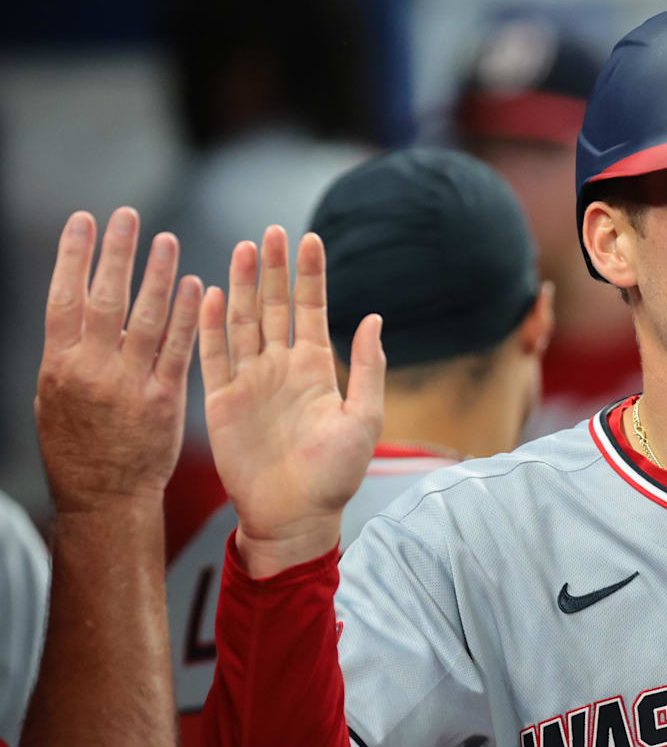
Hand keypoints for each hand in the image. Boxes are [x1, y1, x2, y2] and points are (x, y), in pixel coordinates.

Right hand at [34, 208, 201, 512]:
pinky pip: (178, 349)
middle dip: (117, 253)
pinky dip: (187, 316)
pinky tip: (197, 286)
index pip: (63, 298)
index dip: (72, 256)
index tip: (83, 221)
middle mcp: (92, 369)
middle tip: (128, 216)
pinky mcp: (165, 399)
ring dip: (157, 275)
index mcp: (58, 365)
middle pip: (105, 299)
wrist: (106, 496)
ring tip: (166, 241)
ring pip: (146, 318)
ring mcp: (130, 384)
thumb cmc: (77, 446)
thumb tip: (73, 312)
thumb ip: (68, 354)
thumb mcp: (52, 398)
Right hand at [199, 225, 384, 576]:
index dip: (310, 275)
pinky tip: (213, 293)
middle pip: (275, 307)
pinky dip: (212, 325)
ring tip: (244, 249)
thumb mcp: (364, 418)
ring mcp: (250, 381)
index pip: (311, 309)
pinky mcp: (221, 401)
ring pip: (243, 322)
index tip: (311, 238)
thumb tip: (373, 318)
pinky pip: (214, 356)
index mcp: (315, 368)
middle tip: (271, 231)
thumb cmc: (336, 474)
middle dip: (274, 268)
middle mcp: (280, 367)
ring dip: (244, 286)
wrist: (295, 515)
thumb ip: (368, 368)